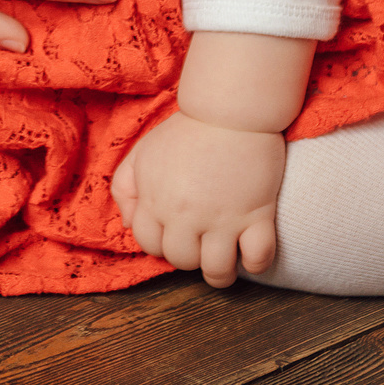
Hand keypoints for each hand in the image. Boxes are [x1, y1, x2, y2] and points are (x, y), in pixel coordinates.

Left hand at [112, 110, 286, 287]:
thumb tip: (129, 224)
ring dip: (220, 274)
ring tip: (225, 263)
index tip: (175, 235)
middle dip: (189, 257)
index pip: (149, 244)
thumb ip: (125, 188)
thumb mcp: (142, 153)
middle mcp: (185, 215)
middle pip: (182, 260)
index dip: (161, 243)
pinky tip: (250, 253)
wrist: (231, 110)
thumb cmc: (186, 131)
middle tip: (200, 244)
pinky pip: (258, 258)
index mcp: (156, 201)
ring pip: (217, 271)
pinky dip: (256, 264)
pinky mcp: (257, 214)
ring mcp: (222, 218)